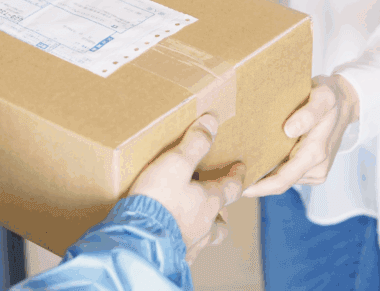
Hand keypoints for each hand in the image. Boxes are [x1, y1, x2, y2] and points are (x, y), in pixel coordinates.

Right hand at [128, 114, 246, 264]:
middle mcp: (205, 225)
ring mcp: (191, 244)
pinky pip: (185, 253)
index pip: (233, 187)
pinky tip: (173, 240)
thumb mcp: (175, 163)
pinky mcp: (172, 258)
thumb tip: (212, 121)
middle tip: (216, 201)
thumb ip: (194, 143)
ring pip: (206, 238)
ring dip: (204, 229)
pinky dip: (184, 245)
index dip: (238, 175)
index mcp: (210, 201)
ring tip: (194, 222)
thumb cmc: (159, 201)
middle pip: (222, 220)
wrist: (138, 241)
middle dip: (222, 211)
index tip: (241, 167)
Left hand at [242, 74, 358, 197]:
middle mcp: (315, 168)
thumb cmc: (330, 98)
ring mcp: (313, 171)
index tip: (236, 185)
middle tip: (226, 178)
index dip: (258, 187)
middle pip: (278, 183)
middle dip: (254, 184)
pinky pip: (287, 173)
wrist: (345, 102)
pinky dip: (271, 170)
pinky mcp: (310, 169)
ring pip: (282, 179)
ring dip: (262, 177)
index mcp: (315, 154)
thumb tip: (290, 130)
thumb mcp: (323, 98)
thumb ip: (308, 114)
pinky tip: (255, 160)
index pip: (282, 180)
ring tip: (235, 168)